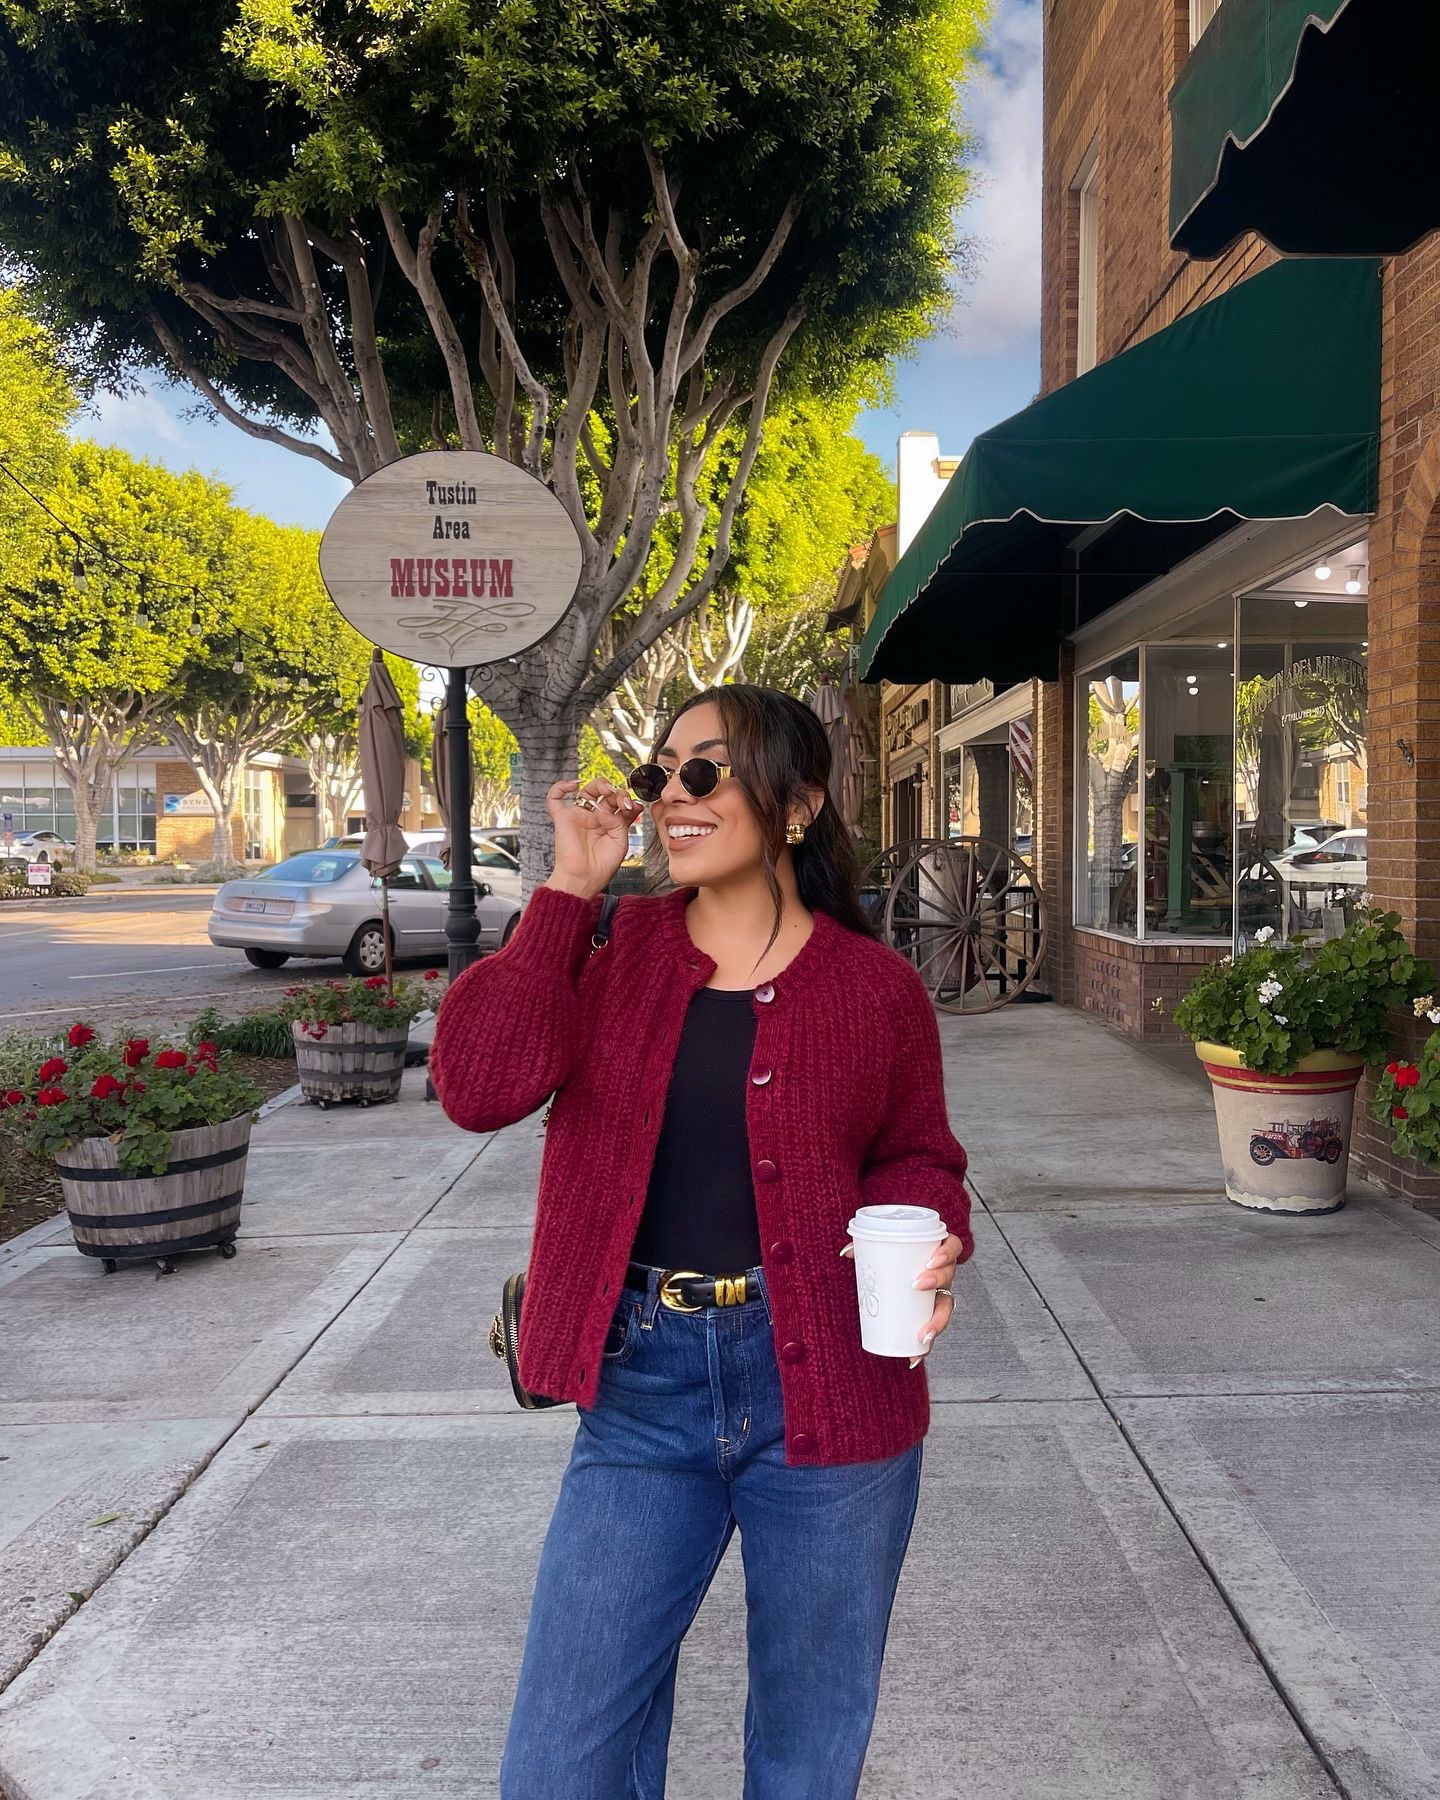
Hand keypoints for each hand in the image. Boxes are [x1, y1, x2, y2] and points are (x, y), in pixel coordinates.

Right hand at [545, 777, 644, 898]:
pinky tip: (573, 785)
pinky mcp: (562, 818)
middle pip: (606, 794)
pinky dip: (560, 787)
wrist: (584, 878)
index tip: (634, 806)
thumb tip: (608, 809)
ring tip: (607, 790)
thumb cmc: (601, 866)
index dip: (627, 800)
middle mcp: (594, 818)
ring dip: (600, 784)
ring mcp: (579, 816)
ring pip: (587, 790)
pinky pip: (554, 798)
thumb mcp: (620, 841)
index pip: (619, 803)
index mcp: (609, 824)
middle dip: (617, 792)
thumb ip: (619, 821)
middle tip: (622, 800)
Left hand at [840, 1231, 966, 1368]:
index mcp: (936, 1251)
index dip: (946, 1253)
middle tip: (918, 1285)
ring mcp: (939, 1293)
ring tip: (922, 1335)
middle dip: (937, 1280)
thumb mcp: (883, 1246)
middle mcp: (944, 1272)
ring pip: (946, 1306)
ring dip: (937, 1322)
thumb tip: (846, 1253)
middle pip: (950, 1275)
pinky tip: (914, 1357)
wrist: (898, 1269)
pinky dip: (924, 1346)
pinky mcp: (930, 1313)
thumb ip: (866, 1245)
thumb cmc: (895, 1254)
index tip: (930, 1260)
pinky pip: (932, 1329)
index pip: (953, 1246)